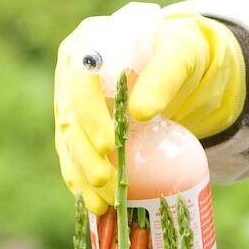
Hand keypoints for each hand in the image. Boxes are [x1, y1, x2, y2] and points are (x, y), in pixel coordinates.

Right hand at [54, 10, 245, 213]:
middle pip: (68, 118)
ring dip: (82, 176)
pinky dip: (82, 182)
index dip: (90, 117)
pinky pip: (74, 157)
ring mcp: (72, 101)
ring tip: (102, 204)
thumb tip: (140, 112)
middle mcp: (72, 73)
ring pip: (67, 143)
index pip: (79, 83)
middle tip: (107, 181)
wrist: (180, 65)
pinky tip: (94, 204)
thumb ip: (163, 76)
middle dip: (86, 155)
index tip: (110, 145)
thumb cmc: (180, 53)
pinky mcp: (80, 127)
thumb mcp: (180, 55)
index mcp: (88, 44)